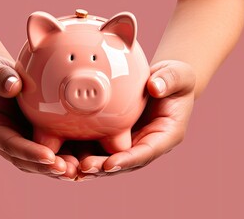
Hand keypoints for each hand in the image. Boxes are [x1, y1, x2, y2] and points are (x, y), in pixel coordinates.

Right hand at [0, 55, 77, 179]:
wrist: (5, 78)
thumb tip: (13, 85)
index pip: (11, 145)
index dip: (29, 152)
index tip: (48, 156)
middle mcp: (9, 142)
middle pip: (28, 161)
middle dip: (47, 168)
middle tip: (68, 170)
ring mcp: (25, 143)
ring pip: (42, 163)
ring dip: (60, 169)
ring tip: (79, 171)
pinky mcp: (40, 139)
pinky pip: (54, 152)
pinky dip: (68, 159)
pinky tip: (85, 162)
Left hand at [76, 60, 195, 179]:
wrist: (162, 80)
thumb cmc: (174, 78)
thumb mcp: (178, 76)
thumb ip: (169, 80)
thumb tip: (155, 87)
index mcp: (165, 135)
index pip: (146, 152)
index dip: (128, 160)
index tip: (111, 164)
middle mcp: (147, 144)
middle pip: (124, 162)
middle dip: (104, 167)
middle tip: (84, 168)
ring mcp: (131, 141)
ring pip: (109, 158)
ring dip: (91, 164)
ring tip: (71, 167)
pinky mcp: (117, 135)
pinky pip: (101, 146)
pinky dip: (84, 151)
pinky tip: (65, 153)